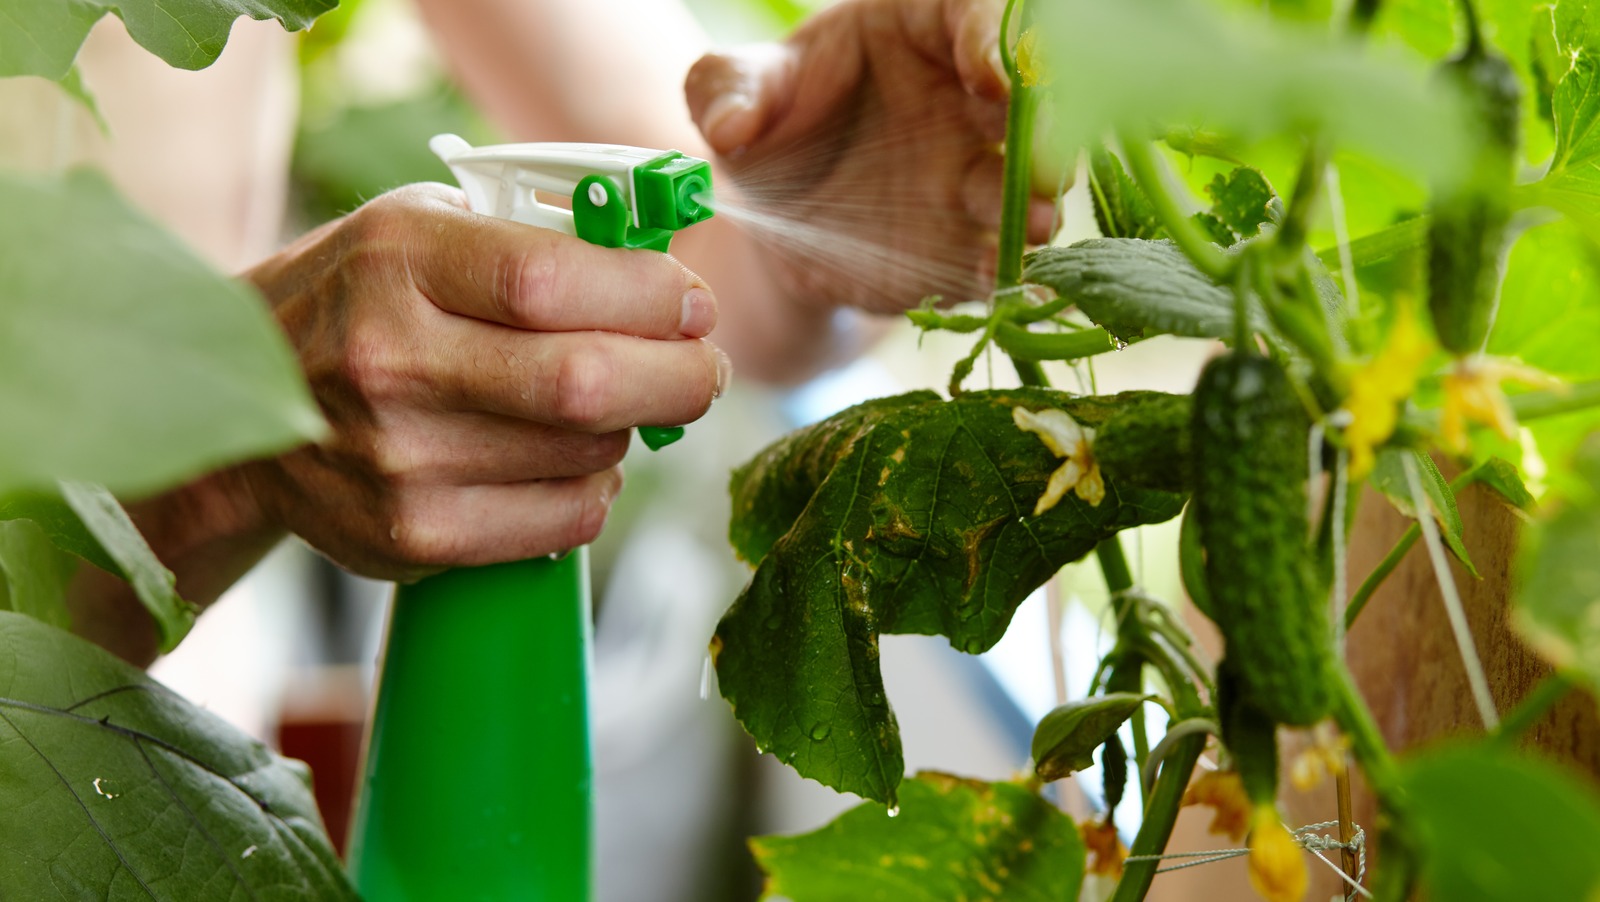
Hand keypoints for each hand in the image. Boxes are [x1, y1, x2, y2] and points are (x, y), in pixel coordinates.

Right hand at [238, 184, 728, 580]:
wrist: (248, 409)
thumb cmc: (366, 301)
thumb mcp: (428, 229)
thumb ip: (542, 240)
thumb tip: (671, 281)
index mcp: (400, 259)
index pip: (553, 279)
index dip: (651, 296)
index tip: (693, 307)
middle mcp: (390, 359)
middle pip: (585, 382)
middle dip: (680, 377)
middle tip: (703, 370)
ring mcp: (397, 459)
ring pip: (588, 453)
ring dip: (630, 430)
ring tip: (611, 407)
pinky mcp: (412, 535)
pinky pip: (564, 520)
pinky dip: (596, 489)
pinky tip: (571, 461)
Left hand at [684, 0, 1055, 313]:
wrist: (777, 216)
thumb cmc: (768, 125)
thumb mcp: (732, 93)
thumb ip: (726, 90)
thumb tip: (729, 125)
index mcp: (917, 32)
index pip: (970, 14)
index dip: (990, 37)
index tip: (988, 71)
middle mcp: (964, 99)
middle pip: (1025, 99)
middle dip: (1043, 126)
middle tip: (1047, 155)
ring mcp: (972, 173)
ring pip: (1023, 182)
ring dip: (1038, 203)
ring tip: (1040, 226)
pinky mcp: (965, 242)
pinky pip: (992, 255)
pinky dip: (1002, 271)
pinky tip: (1006, 284)